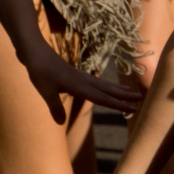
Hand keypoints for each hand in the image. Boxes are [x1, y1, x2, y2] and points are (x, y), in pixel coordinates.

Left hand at [17, 44, 143, 121]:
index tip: (133, 108)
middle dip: (123, 95)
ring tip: (129, 92)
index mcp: (78, 85)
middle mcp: (81, 80)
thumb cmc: (38, 70)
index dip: (117, 104)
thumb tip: (61, 123)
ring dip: (116, 89)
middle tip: (140, 98)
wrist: (34, 50)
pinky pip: (93, 82)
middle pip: (107, 90)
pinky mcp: (73, 73)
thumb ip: (54, 106)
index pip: (102, 98)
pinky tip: (104, 87)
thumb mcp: (45, 90)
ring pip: (102, 84)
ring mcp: (78, 76)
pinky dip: (103, 86)